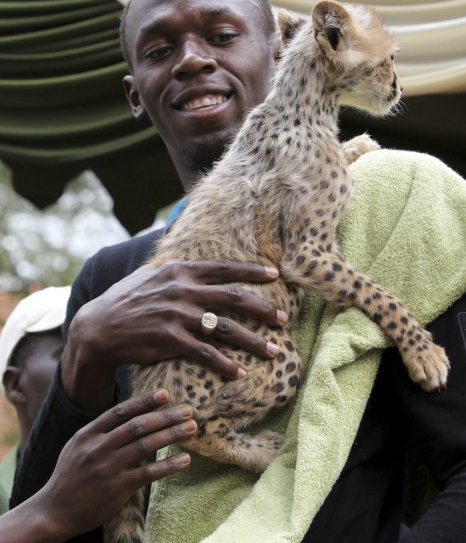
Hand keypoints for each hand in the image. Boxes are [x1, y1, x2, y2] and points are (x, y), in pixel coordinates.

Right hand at [0, 390, 194, 542]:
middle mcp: (99, 447)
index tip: (165, 393)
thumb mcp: (78, 445)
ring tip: (191, 428)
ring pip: (147, 445)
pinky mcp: (118, 488)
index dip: (145, 401)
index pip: (121, 411)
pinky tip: (185, 460)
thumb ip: (101, 430)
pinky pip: (149, 473)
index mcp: (89, 433)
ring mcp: (109, 467)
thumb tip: (130, 412)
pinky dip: (169, 465)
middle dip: (166, 416)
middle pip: (139, 425)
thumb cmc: (70, 474)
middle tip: (188, 409)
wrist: (53, 511)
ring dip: (172, 435)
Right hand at [63, 260, 287, 411]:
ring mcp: (178, 315)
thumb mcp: (151, 275)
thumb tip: (198, 265)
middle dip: (264, 309)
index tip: (276, 276)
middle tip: (284, 319)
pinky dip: (226, 364)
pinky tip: (239, 373)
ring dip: (254, 341)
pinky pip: (206, 353)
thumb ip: (177, 271)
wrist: (99, 327)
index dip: (252, 272)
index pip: (224, 268)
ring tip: (274, 351)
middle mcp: (183, 290)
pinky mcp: (171, 340)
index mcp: (181, 271)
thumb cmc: (127, 299)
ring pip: (227, 328)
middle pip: (234, 298)